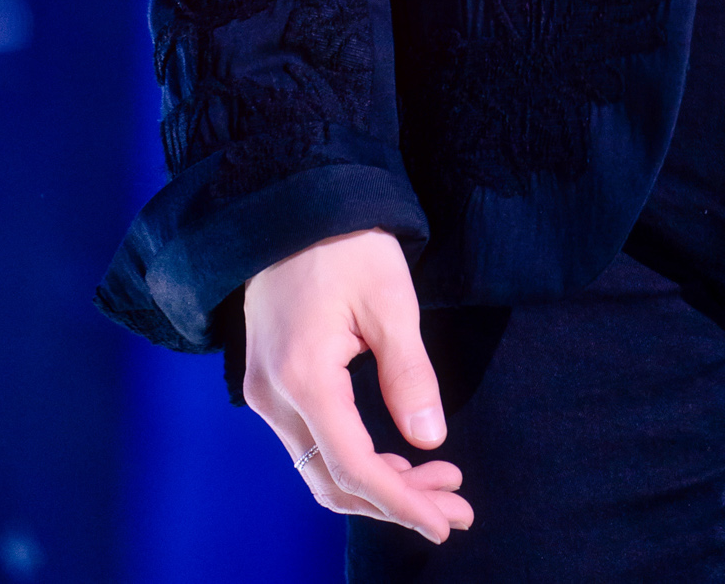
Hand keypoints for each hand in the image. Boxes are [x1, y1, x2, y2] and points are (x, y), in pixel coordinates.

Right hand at [242, 229, 473, 540]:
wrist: (291, 203)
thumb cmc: (344, 242)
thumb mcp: (389, 300)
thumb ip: (409, 373)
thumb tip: (430, 438)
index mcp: (303, 378)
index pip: (355, 467)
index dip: (403, 503)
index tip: (448, 523)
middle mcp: (273, 397)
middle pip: (334, 481)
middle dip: (397, 502)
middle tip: (458, 508)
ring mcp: (266, 393)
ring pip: (322, 468)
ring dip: (380, 484)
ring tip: (443, 481)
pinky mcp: (271, 383)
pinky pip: (313, 443)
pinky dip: (356, 459)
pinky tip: (399, 457)